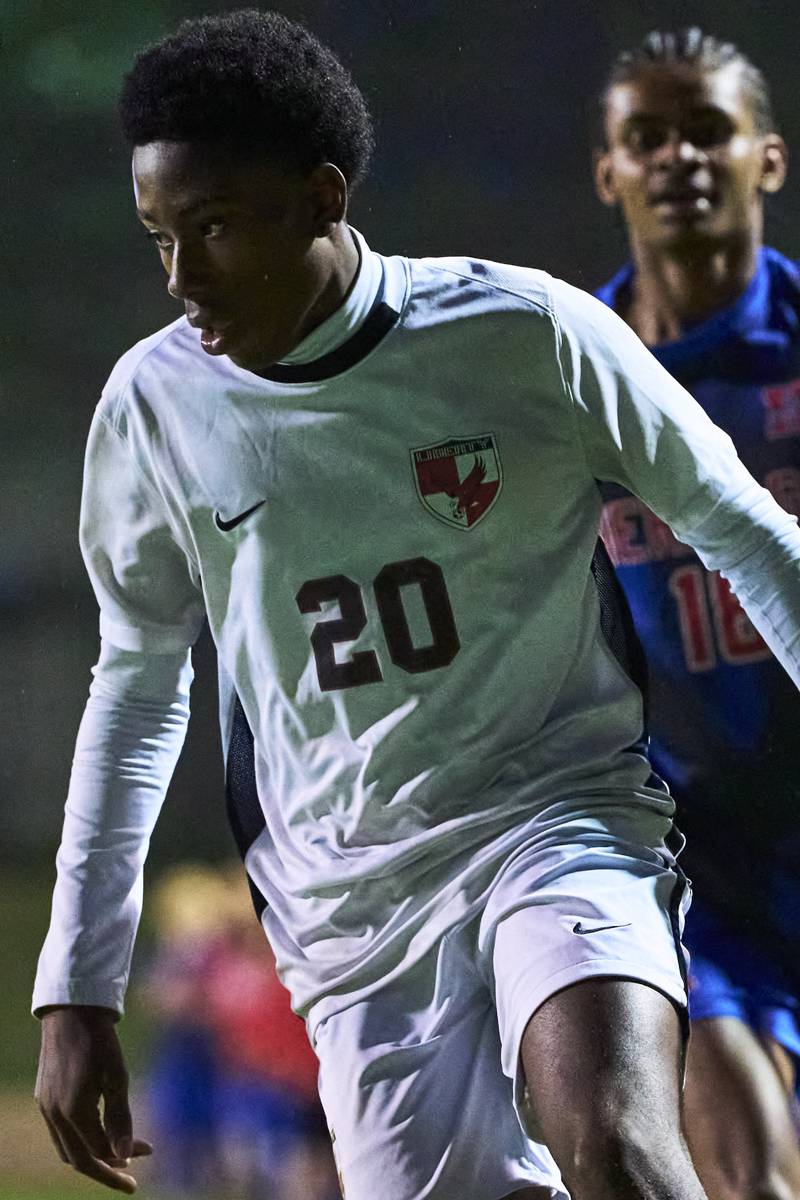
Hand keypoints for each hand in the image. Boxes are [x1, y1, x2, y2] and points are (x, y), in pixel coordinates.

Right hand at [35, 1006, 152, 1192]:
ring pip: (66, 1150)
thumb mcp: (117, 1076)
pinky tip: (98, 1134)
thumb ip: (120, 1118)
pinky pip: (60, 1134)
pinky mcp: (44, 1098)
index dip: (124, 1158)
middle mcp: (54, 1115)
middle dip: (106, 1171)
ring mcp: (46, 1107)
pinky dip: (80, 1141)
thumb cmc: (99, 1041)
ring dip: (92, 1158)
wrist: (71, 1011)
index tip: (148, 1151)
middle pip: (79, 1161)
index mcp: (73, 1111)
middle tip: (131, 1176)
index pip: (100, 1152)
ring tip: (118, 1156)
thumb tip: (125, 1156)